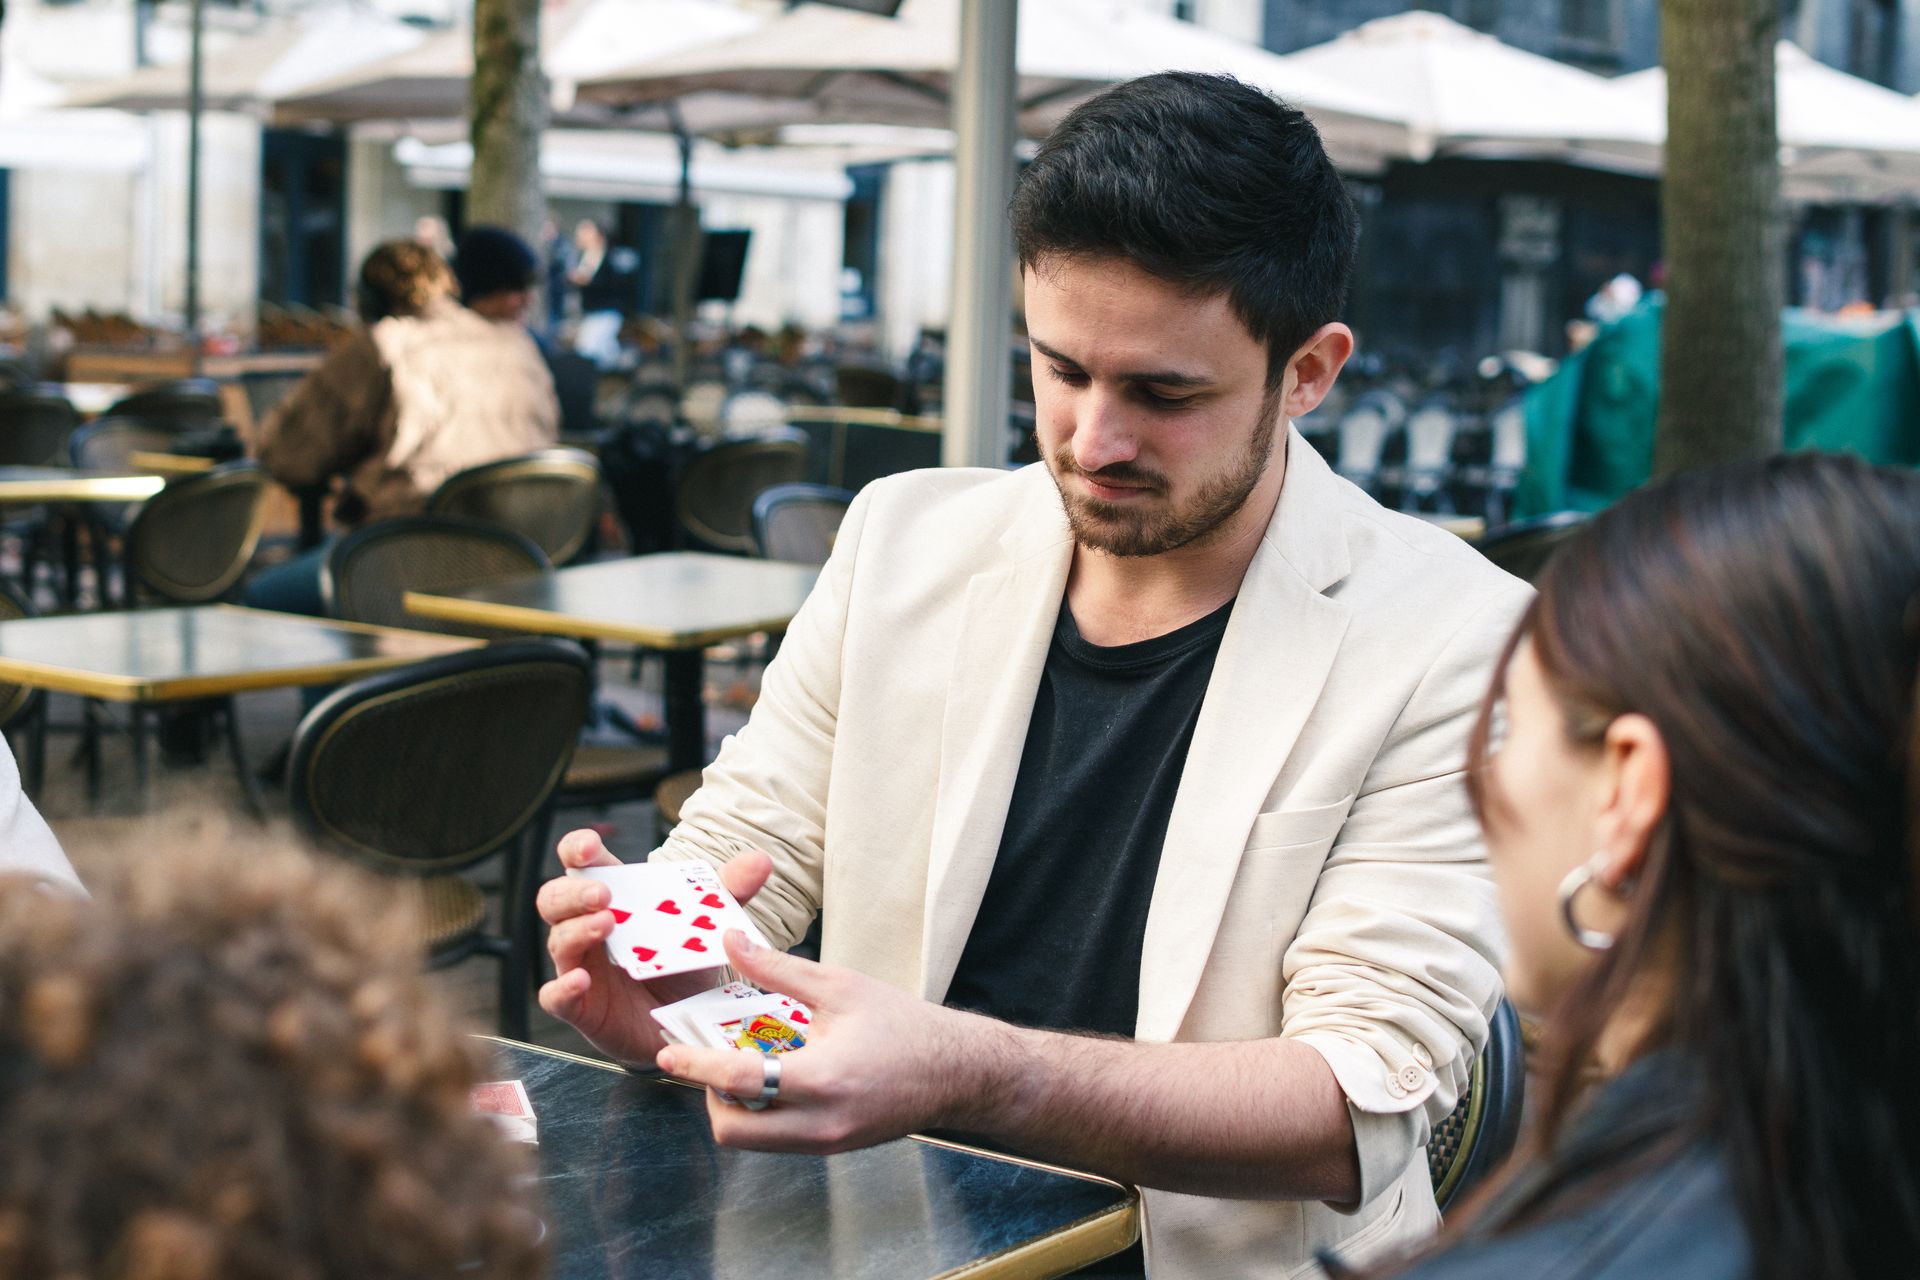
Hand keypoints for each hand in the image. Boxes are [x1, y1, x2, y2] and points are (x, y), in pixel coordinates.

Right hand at [536, 830, 773, 1065]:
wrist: (682, 1023)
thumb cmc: (682, 964)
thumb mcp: (706, 926)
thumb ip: (728, 893)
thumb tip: (759, 861)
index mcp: (614, 898)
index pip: (582, 863)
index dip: (578, 848)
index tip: (589, 846)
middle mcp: (588, 928)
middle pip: (555, 898)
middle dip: (574, 891)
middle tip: (604, 895)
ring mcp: (580, 966)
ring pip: (558, 940)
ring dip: (576, 930)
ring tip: (606, 924)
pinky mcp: (581, 1007)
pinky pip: (555, 996)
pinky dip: (563, 987)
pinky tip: (581, 980)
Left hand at [655, 929, 996, 1154]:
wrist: (957, 1072)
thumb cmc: (903, 1024)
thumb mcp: (840, 986)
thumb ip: (777, 969)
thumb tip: (731, 941)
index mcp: (821, 1080)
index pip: (738, 1081)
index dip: (695, 1065)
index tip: (668, 1052)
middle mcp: (819, 1124)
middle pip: (732, 1131)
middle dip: (710, 1097)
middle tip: (714, 1060)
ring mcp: (825, 1143)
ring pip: (752, 1141)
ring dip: (735, 1107)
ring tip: (746, 1063)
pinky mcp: (831, 1148)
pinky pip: (777, 1139)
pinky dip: (762, 1113)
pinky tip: (776, 1075)